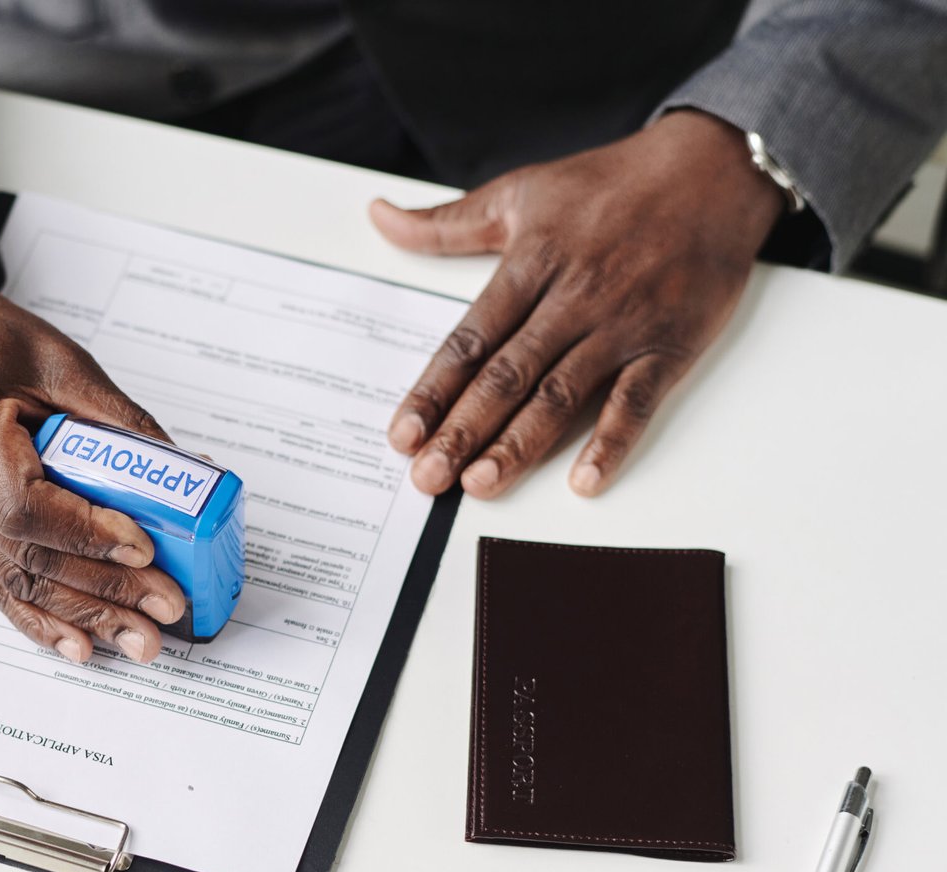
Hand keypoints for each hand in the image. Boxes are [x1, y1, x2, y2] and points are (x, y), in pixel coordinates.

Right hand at [0, 247, 185, 662]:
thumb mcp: (61, 360)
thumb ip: (118, 419)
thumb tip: (188, 474)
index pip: (23, 503)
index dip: (86, 532)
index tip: (144, 547)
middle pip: (27, 554)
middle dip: (104, 589)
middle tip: (167, 608)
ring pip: (14, 582)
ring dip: (83, 617)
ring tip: (140, 641)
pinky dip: (42, 620)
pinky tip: (81, 646)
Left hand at [370, 109, 783, 497]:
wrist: (713, 166)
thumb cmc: (611, 182)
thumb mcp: (519, 192)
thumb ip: (445, 223)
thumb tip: (379, 218)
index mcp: (530, 263)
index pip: (469, 340)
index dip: (433, 390)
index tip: (402, 433)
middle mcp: (573, 298)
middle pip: (507, 375)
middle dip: (462, 430)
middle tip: (428, 476)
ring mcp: (622, 324)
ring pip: (562, 394)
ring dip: (519, 444)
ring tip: (480, 484)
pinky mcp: (670, 344)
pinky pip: (637, 400)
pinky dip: (612, 441)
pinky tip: (584, 481)